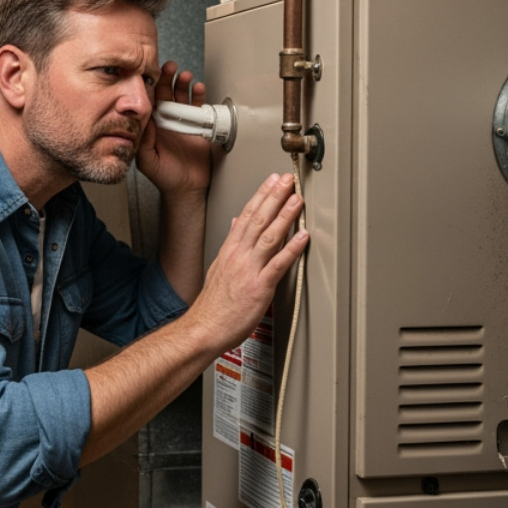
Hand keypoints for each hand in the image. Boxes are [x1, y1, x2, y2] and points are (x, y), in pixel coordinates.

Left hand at [135, 61, 211, 197]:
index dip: (150, 87)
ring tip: (185, 76)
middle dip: (167, 78)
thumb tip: (144, 123)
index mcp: (152, 125)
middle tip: (170, 67)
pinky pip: (199, 106)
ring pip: (182, 96)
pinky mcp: (199, 125)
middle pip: (166, 93)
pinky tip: (199, 88)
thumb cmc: (164, 177)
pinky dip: (200, 96)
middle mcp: (167, 120)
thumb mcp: (147, 161)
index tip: (151, 74)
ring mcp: (183, 121)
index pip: (149, 101)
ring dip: (183, 84)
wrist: (186, 188)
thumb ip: (144, 143)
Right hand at [184, 173, 306, 352]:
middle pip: (258, 219)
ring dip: (285, 215)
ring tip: (297, 199)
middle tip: (288, 180)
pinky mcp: (260, 287)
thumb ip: (230, 244)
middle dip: (275, 196)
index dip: (261, 195)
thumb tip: (235, 224)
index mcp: (229, 250)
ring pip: (269, 236)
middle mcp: (239, 256)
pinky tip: (303, 236)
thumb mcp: (218, 267)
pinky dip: (292, 248)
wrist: (205, 328)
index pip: (246, 215)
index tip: (272, 180)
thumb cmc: (213, 305)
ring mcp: (249, 270)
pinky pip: (278, 264)